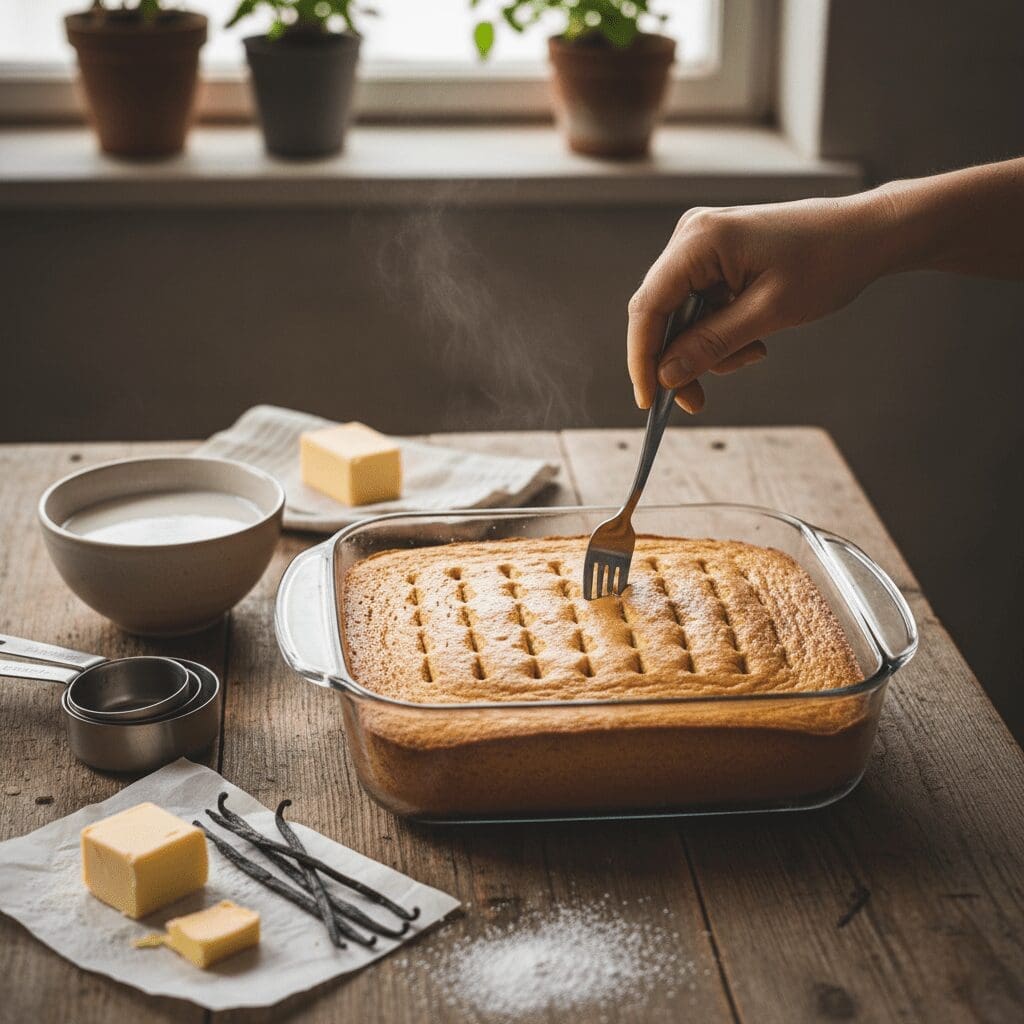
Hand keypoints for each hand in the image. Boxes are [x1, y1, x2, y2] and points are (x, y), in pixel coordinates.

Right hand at [627, 193, 892, 411]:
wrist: (867, 234)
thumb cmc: (827, 262)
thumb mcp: (768, 313)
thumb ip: (712, 344)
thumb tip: (665, 376)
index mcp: (698, 241)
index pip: (648, 307)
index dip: (643, 358)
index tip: (648, 401)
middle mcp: (691, 238)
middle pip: (660, 314)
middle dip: (679, 360)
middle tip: (698, 401)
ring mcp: (702, 247)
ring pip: (682, 317)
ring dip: (708, 348)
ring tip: (753, 353)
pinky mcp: (716, 259)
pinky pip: (701, 307)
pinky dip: (720, 333)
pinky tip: (754, 338)